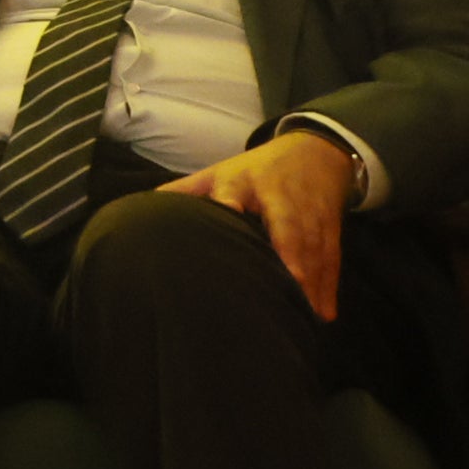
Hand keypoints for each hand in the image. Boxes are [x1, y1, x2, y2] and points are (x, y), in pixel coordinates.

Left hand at [166, 130, 353, 320]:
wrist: (314, 153)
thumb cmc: (254, 170)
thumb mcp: (218, 172)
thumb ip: (185, 192)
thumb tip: (139, 212)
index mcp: (243, 183)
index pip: (232, 192)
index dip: (228, 204)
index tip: (228, 216)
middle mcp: (280, 199)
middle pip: (286, 228)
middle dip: (289, 257)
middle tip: (285, 289)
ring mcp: (310, 215)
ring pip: (313, 250)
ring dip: (310, 283)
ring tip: (302, 315)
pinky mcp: (330, 230)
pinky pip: (331, 261)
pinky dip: (329, 288)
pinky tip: (324, 315)